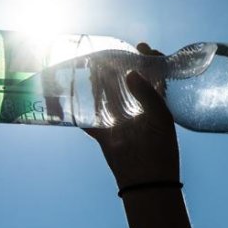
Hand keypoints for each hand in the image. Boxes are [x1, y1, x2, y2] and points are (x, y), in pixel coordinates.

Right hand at [83, 43, 179, 190]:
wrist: (146, 181)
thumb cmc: (160, 149)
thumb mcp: (159, 118)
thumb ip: (148, 94)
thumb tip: (132, 73)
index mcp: (156, 105)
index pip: (154, 75)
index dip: (149, 59)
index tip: (140, 46)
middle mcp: (138, 110)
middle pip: (126, 83)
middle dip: (118, 69)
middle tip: (108, 54)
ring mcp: (120, 121)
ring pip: (106, 98)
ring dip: (97, 84)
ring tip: (90, 67)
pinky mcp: (104, 135)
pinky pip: (89, 121)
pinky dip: (78, 112)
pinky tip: (67, 98)